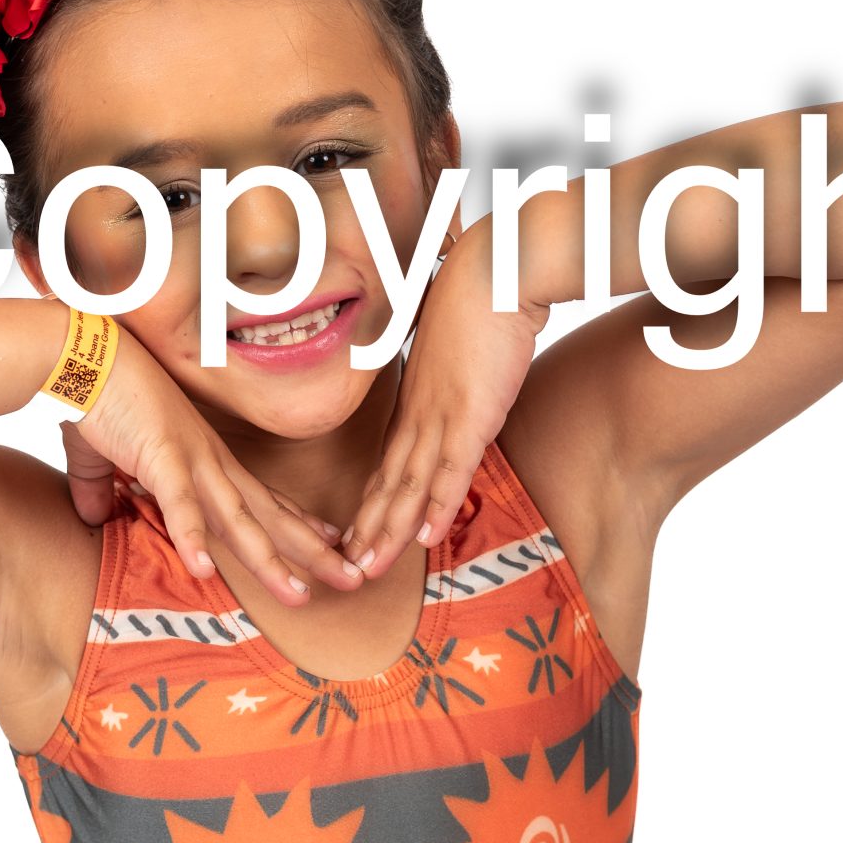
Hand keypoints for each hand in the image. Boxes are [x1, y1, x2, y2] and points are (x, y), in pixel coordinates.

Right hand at [57, 329, 365, 608]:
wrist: (82, 354)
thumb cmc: (97, 398)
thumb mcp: (102, 456)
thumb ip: (100, 488)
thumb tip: (90, 515)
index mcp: (204, 458)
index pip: (262, 498)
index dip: (298, 523)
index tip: (332, 542)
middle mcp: (209, 460)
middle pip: (269, 515)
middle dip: (311, 552)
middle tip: (352, 580)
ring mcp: (189, 458)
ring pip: (238, 519)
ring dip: (270, 560)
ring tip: (299, 595)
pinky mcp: (160, 456)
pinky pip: (179, 502)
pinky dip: (192, 536)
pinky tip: (205, 571)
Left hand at [338, 228, 547, 580]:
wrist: (495, 272)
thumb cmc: (479, 302)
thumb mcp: (458, 352)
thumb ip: (451, 382)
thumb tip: (454, 393)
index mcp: (416, 400)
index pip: (388, 463)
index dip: (373, 503)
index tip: (358, 535)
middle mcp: (421, 413)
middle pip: (388, 483)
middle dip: (369, 530)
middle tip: (347, 569)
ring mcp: (443, 415)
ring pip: (409, 485)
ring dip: (391, 531)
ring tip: (370, 569)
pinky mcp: (472, 413)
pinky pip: (451, 469)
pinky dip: (437, 506)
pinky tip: (426, 538)